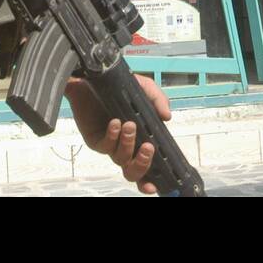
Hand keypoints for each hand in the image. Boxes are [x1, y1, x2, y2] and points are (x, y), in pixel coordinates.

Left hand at [66, 75, 171, 194]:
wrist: (95, 77)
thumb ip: (159, 100)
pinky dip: (112, 136)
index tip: (156, 185)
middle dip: (142, 164)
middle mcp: (125, 147)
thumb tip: (167, 117)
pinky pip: (105, 146)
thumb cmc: (121, 87)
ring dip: (127, 144)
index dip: (150, 180)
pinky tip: (115, 124)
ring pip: (120, 158)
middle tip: (148, 147)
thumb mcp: (145, 89)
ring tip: (129, 125)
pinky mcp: (95, 139)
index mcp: (140, 140)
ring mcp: (110, 145)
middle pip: (133, 172)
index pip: (147, 167)